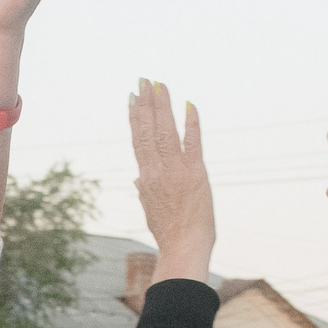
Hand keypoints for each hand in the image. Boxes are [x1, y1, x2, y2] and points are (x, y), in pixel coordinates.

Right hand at [128, 80, 213, 282]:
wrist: (183, 247)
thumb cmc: (168, 233)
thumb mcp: (150, 210)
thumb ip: (144, 191)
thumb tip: (137, 178)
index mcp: (146, 177)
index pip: (137, 140)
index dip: (134, 117)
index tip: (131, 98)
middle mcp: (157, 170)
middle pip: (148, 130)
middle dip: (145, 103)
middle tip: (143, 80)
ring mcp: (176, 170)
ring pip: (165, 131)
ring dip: (162, 106)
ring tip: (159, 85)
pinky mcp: (196, 173)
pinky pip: (193, 142)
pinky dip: (191, 123)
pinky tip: (188, 104)